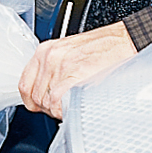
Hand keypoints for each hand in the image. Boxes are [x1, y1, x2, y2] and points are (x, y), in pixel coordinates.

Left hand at [19, 22, 136, 118]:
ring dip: (59, 110)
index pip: (25, 84)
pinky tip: (76, 107)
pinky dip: (65, 110)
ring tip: (74, 105)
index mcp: (46, 50)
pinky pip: (58, 103)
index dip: (32, 100)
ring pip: (47, 103)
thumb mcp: (71, 53)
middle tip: (64, 107)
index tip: (41, 106)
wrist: (126, 42)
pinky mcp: (72, 76)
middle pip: (36, 97)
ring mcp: (60, 67)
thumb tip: (48, 92)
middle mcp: (49, 58)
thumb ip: (55, 70)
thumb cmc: (105, 48)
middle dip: (49, 108)